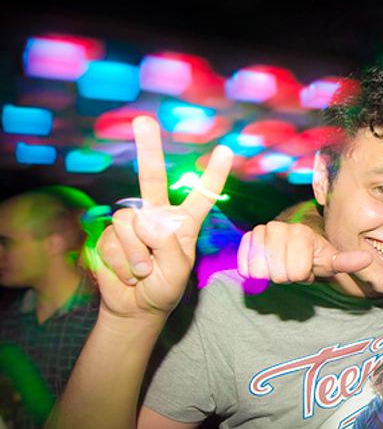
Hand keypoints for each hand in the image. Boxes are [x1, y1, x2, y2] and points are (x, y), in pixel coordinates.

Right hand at [94, 116, 232, 318]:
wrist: (135, 307)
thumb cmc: (164, 288)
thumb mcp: (177, 271)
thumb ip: (168, 245)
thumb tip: (146, 221)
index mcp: (183, 223)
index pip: (202, 196)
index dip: (213, 174)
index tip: (226, 150)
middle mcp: (157, 217)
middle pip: (152, 179)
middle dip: (148, 149)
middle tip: (144, 120)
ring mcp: (131, 224)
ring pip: (130, 222)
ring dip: (137, 255)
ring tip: (144, 272)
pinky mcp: (109, 234)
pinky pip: (113, 241)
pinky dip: (122, 263)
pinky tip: (127, 273)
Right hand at [237, 222, 371, 282]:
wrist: (295, 246)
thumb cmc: (314, 255)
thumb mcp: (332, 259)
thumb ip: (346, 261)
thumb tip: (366, 259)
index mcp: (300, 232)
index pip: (297, 272)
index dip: (303, 275)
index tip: (307, 265)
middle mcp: (277, 227)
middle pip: (278, 274)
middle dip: (288, 275)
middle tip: (294, 265)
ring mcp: (259, 232)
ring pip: (259, 272)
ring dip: (272, 274)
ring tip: (282, 264)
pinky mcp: (245, 240)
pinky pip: (244, 268)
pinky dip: (255, 272)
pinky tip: (267, 264)